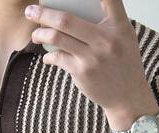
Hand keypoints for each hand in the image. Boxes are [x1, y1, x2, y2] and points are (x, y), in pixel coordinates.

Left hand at [25, 1, 157, 122]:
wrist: (127, 98)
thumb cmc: (124, 65)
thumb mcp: (125, 38)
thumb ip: (110, 21)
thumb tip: (77, 9)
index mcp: (119, 27)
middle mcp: (106, 39)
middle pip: (67, 19)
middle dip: (43, 14)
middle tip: (30, 11)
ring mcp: (93, 57)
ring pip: (57, 38)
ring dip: (40, 34)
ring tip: (36, 34)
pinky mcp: (82, 72)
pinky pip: (58, 58)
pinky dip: (49, 56)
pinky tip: (48, 57)